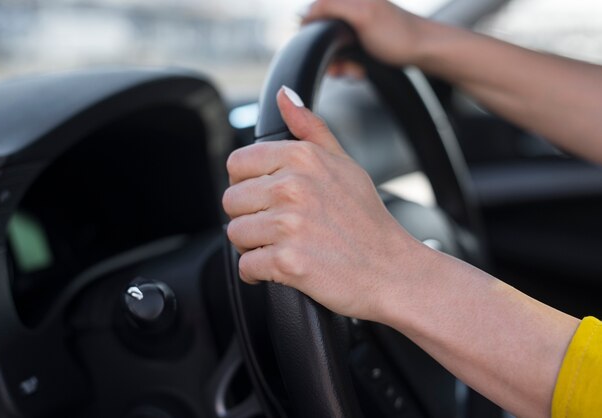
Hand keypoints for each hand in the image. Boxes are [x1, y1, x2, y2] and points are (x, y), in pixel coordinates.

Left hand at [223, 86, 428, 320]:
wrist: (390, 270)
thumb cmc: (367, 220)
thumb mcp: (345, 164)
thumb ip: (311, 128)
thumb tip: (284, 94)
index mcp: (302, 157)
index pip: (237, 163)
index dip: (248, 184)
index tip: (266, 199)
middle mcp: (292, 187)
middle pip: (232, 200)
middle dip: (250, 217)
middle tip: (278, 228)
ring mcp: (289, 225)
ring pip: (235, 234)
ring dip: (253, 246)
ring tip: (282, 247)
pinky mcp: (287, 262)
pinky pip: (246, 266)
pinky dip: (258, 274)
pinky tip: (282, 268)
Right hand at [302, 0, 427, 67]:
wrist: (424, 51)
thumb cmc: (397, 35)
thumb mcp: (361, 15)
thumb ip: (331, 7)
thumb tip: (304, 13)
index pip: (314, 12)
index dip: (314, 34)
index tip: (323, 50)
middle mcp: (352, 8)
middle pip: (323, 35)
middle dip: (331, 54)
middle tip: (342, 66)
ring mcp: (357, 26)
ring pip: (334, 49)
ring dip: (341, 64)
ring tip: (355, 70)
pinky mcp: (363, 41)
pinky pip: (346, 56)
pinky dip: (350, 67)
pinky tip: (360, 71)